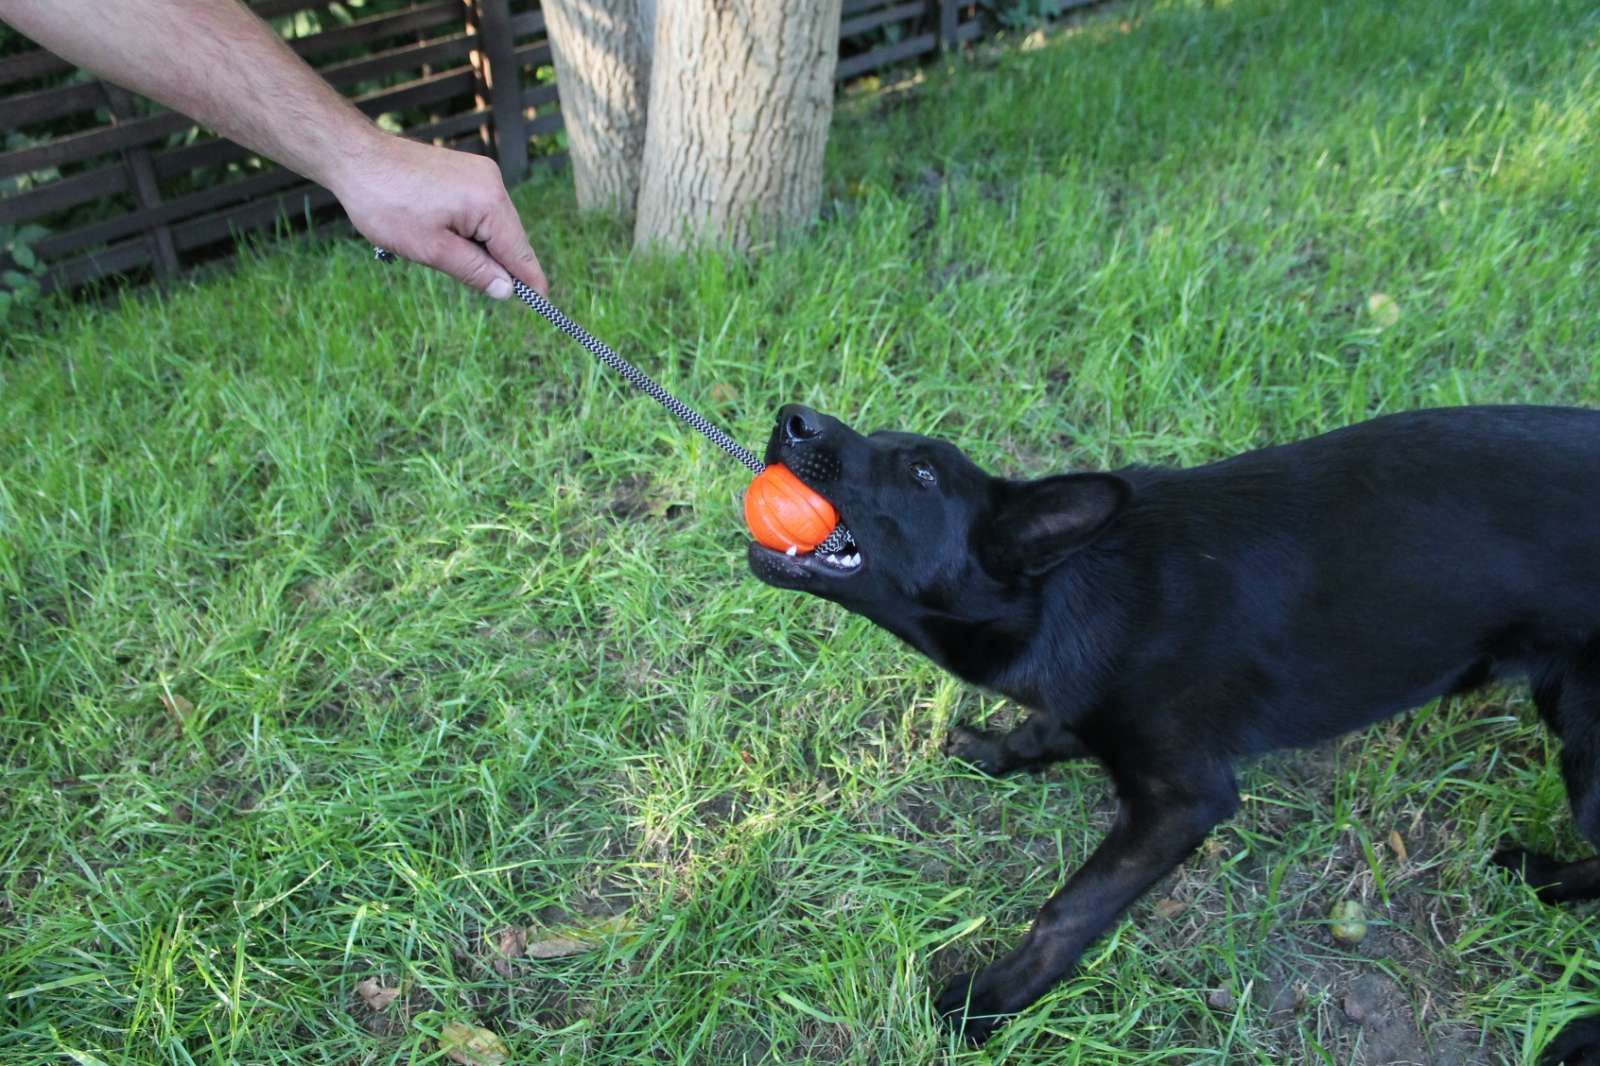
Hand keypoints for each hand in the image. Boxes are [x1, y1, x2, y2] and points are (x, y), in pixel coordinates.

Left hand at [332, 133, 547, 297]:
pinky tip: (443, 235)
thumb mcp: (432, 249)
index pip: (520, 251)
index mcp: (489, 202)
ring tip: (441, 251)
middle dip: (496, 264)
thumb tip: (507, 290)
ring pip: (494, 225)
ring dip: (479, 247)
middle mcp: (492, 183)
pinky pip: (480, 210)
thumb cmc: (388, 203)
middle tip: (472, 285)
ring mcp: (480, 173)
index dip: (529, 280)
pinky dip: (470, 230)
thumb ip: (474, 271)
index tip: (543, 304)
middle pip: (510, 238)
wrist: (355, 156)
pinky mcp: (466, 170)